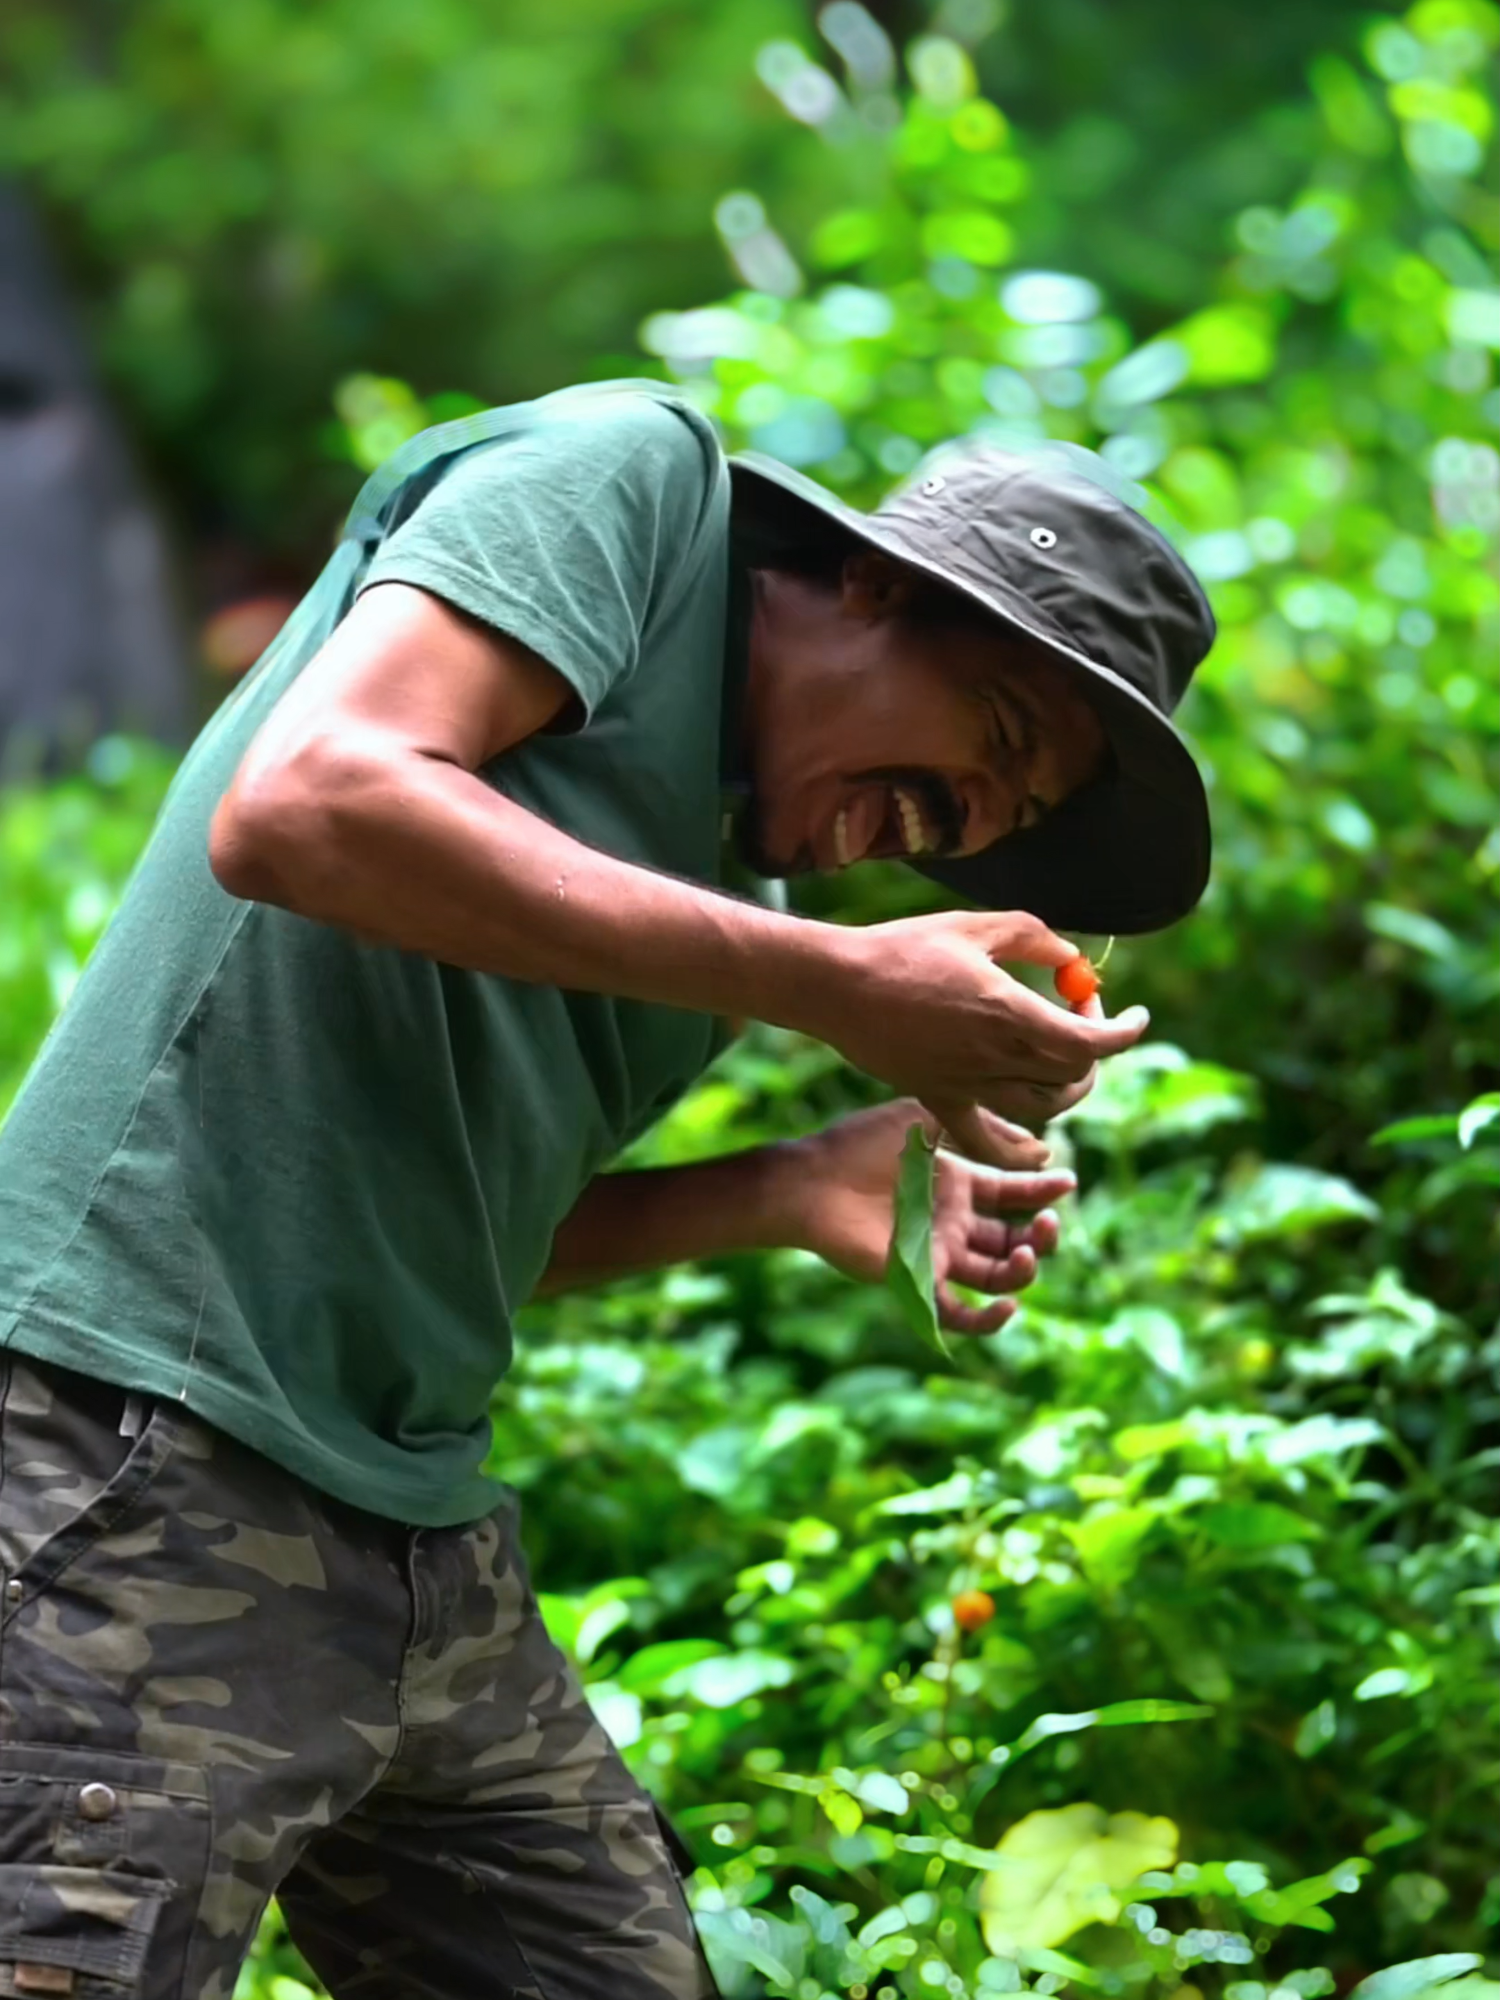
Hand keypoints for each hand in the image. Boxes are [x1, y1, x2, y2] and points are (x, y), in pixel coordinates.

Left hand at [793, 1100, 1076, 1336]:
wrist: (812, 1179)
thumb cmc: (862, 1143)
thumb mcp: (929, 1118)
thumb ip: (984, 1128)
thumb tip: (1040, 1147)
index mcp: (957, 1183)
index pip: (1013, 1192)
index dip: (1043, 1191)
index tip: (1068, 1183)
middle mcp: (952, 1221)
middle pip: (1012, 1239)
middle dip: (1041, 1235)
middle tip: (1048, 1223)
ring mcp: (937, 1252)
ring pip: (995, 1276)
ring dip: (1022, 1270)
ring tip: (1024, 1254)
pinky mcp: (917, 1280)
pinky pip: (959, 1313)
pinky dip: (987, 1319)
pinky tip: (1006, 1304)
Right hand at [808, 910, 1147, 1168]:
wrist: (838, 985)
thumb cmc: (903, 948)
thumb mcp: (975, 926)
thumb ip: (1033, 938)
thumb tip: (1070, 958)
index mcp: (1010, 1012)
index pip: (1093, 1040)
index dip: (1124, 1030)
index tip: (1133, 1014)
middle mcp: (995, 1057)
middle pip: (1074, 1074)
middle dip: (1095, 1046)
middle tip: (1082, 1013)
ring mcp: (967, 1084)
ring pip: (1043, 1108)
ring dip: (1068, 1087)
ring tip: (1064, 1060)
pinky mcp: (939, 1099)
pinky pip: (987, 1142)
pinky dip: (1019, 1152)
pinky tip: (1038, 1152)